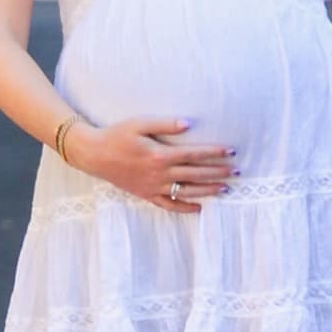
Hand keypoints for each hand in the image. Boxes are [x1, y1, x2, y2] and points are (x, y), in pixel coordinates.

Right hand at [66, 116, 237, 213]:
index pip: (194, 154)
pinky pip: (169, 205)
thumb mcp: (140, 123)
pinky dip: (185, 207)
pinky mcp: (146, 195)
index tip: (232, 151)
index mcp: (160, 154)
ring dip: (208, 190)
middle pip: (195, 174)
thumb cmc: (117, 135)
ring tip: (226, 189)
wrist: (94, 154)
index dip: (214, 153)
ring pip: (186, 191)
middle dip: (218, 172)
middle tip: (237, 172)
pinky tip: (199, 208)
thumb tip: (189, 124)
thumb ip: (166, 123)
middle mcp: (159, 173)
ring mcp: (153, 187)